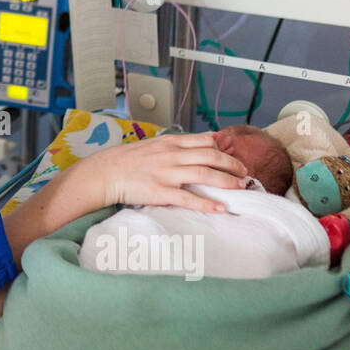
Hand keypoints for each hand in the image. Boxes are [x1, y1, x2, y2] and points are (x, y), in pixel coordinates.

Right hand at [73, 132, 248, 214]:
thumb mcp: (154, 144)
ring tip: (239, 188)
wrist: (105, 172)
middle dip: (232, 165)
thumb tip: (203, 141)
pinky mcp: (159, 192)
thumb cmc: (129, 160)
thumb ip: (178, 144)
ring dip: (226, 182)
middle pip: (210, 156)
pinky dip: (206, 204)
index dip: (224, 150)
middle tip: (244, 174)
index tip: (235, 159)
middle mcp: (171, 155)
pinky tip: (220, 208)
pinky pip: (187, 198)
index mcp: (170, 142)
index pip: (205, 142)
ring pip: (204, 175)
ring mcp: (166, 173)